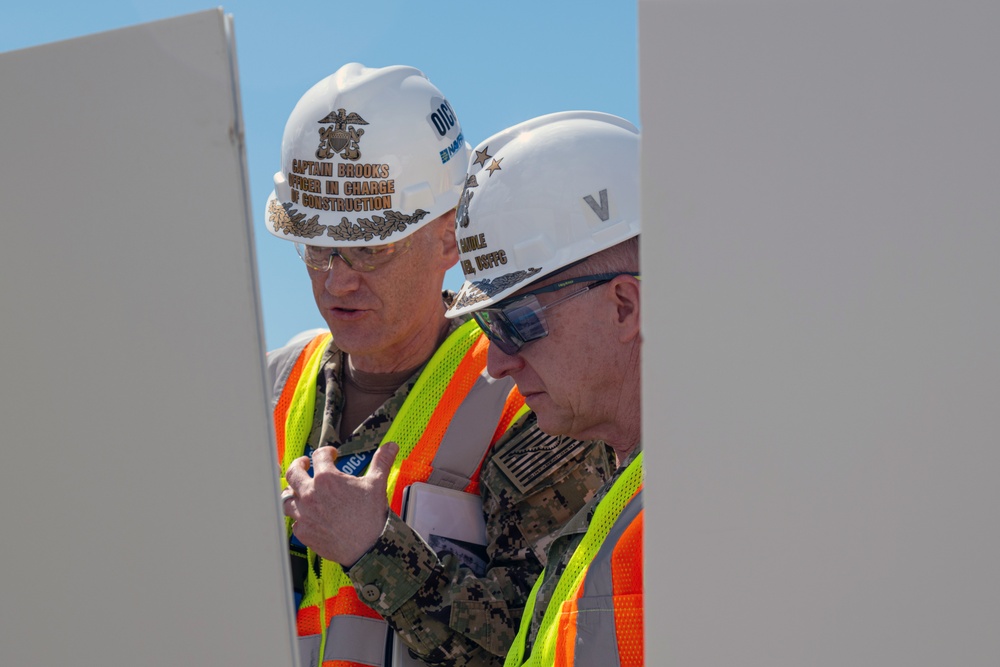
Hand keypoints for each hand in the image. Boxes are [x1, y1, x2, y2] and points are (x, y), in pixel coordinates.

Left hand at [283, 442, 399, 566]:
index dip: (326, 452)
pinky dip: (299, 517)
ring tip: (299, 490)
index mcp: (326, 478)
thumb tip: (391, 446)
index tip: (331, 455)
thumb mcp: (377, 484)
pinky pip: (294, 521)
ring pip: (287, 498)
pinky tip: (307, 516)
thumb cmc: (371, 516)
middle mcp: (310, 494)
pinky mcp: (303, 532)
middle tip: (304, 464)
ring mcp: (304, 514)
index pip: (319, 456)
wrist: (368, 547)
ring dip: (293, 492)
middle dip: (298, 465)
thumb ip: (381, 461)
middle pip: (293, 473)